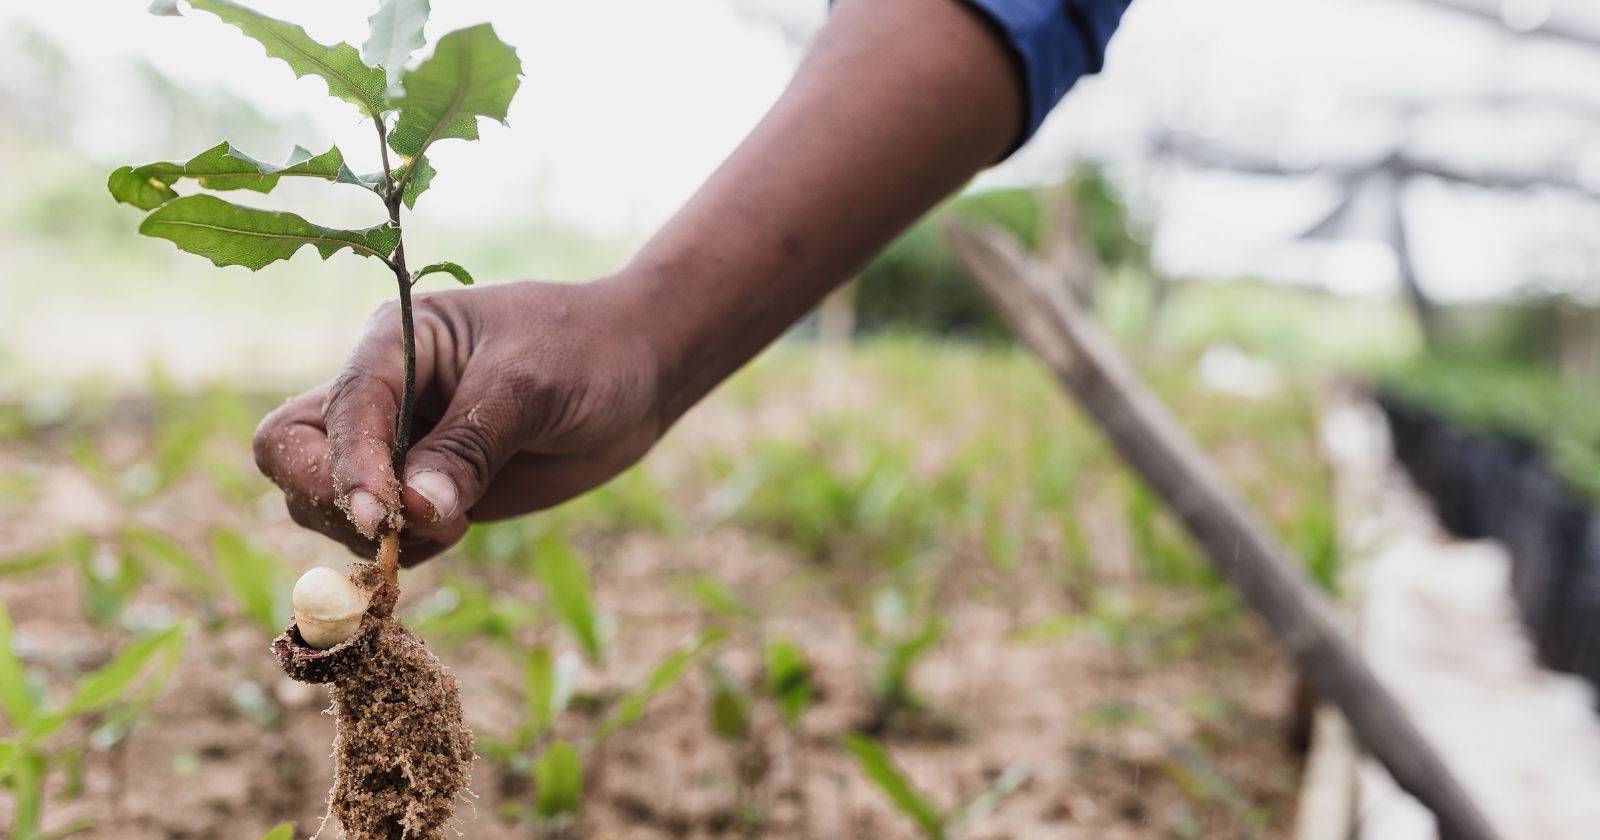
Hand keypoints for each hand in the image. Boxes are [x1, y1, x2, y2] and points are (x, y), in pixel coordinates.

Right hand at [253, 278, 664, 563]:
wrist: (639, 369)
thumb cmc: (586, 351)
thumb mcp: (531, 387)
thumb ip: (470, 447)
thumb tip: (413, 512)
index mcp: (393, 342)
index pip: (337, 410)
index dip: (348, 468)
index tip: (383, 518)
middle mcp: (381, 393)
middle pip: (293, 454)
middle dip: (329, 500)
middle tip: (396, 531)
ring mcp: (398, 444)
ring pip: (325, 502)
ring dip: (372, 534)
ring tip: (456, 524)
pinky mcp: (426, 488)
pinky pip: (381, 533)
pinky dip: (403, 549)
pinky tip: (459, 531)